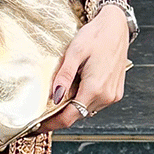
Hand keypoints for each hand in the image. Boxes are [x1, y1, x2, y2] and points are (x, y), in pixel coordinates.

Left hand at [42, 4, 130, 130]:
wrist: (117, 27)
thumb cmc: (96, 35)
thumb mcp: (75, 52)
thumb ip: (64, 77)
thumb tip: (54, 97)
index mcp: (95, 88)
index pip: (69, 117)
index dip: (52, 124)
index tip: (36, 127)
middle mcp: (106, 96)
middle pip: (77, 115)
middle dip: (59, 115)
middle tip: (42, 112)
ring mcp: (113, 95)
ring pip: (86, 110)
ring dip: (72, 106)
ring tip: (59, 94)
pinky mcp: (116, 92)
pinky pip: (95, 103)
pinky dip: (83, 100)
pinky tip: (76, 88)